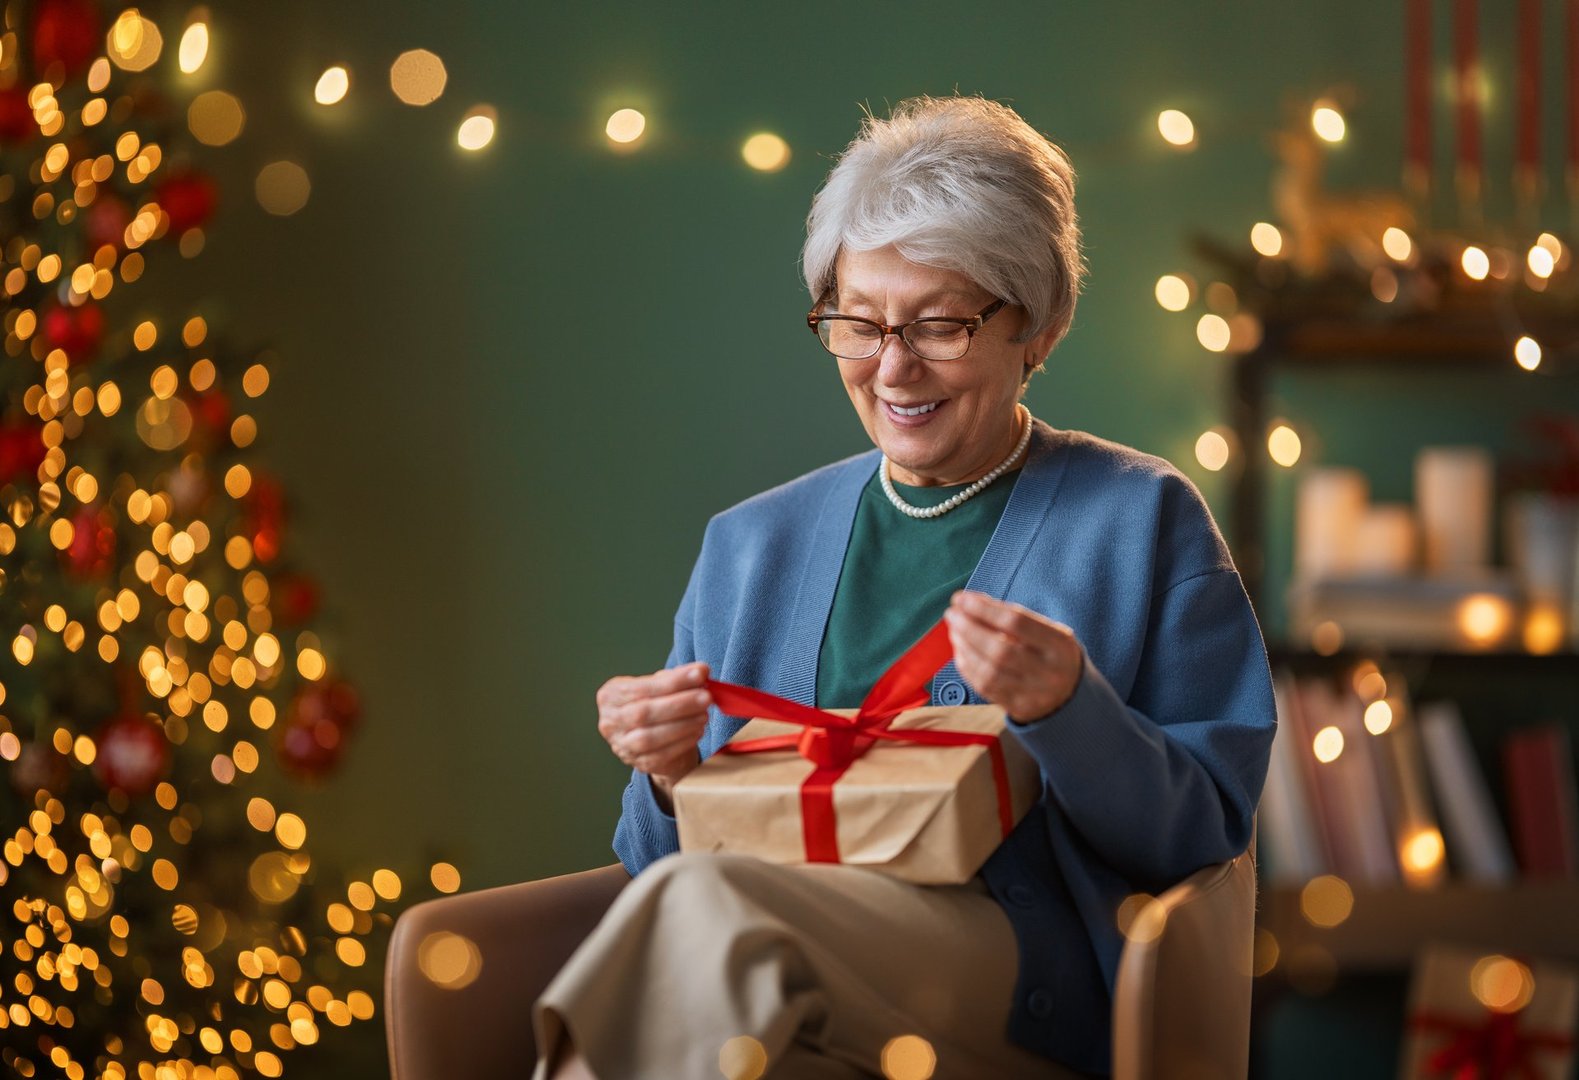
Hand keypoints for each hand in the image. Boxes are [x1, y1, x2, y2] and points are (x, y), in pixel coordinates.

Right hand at [596, 663, 711, 801]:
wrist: (654, 739)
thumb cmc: (656, 705)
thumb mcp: (660, 687)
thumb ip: (677, 678)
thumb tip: (700, 671)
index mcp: (610, 695)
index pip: (640, 687)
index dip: (672, 682)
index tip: (700, 674)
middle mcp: (610, 721)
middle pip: (643, 713)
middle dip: (679, 704)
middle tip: (706, 697)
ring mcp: (622, 745)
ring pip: (649, 738)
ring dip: (682, 725)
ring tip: (704, 714)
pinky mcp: (638, 763)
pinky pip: (661, 755)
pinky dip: (683, 742)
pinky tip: (698, 731)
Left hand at [944, 591, 1083, 722]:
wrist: (1071, 695)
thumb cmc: (1052, 654)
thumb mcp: (1049, 631)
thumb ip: (1016, 618)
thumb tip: (971, 603)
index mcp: (1060, 645)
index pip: (1016, 622)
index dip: (983, 608)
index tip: (962, 598)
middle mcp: (1049, 672)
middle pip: (999, 649)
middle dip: (968, 628)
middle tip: (952, 614)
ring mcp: (1033, 694)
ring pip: (988, 671)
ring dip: (964, 647)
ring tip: (954, 630)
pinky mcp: (1018, 708)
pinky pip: (984, 687)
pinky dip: (967, 666)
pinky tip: (961, 651)